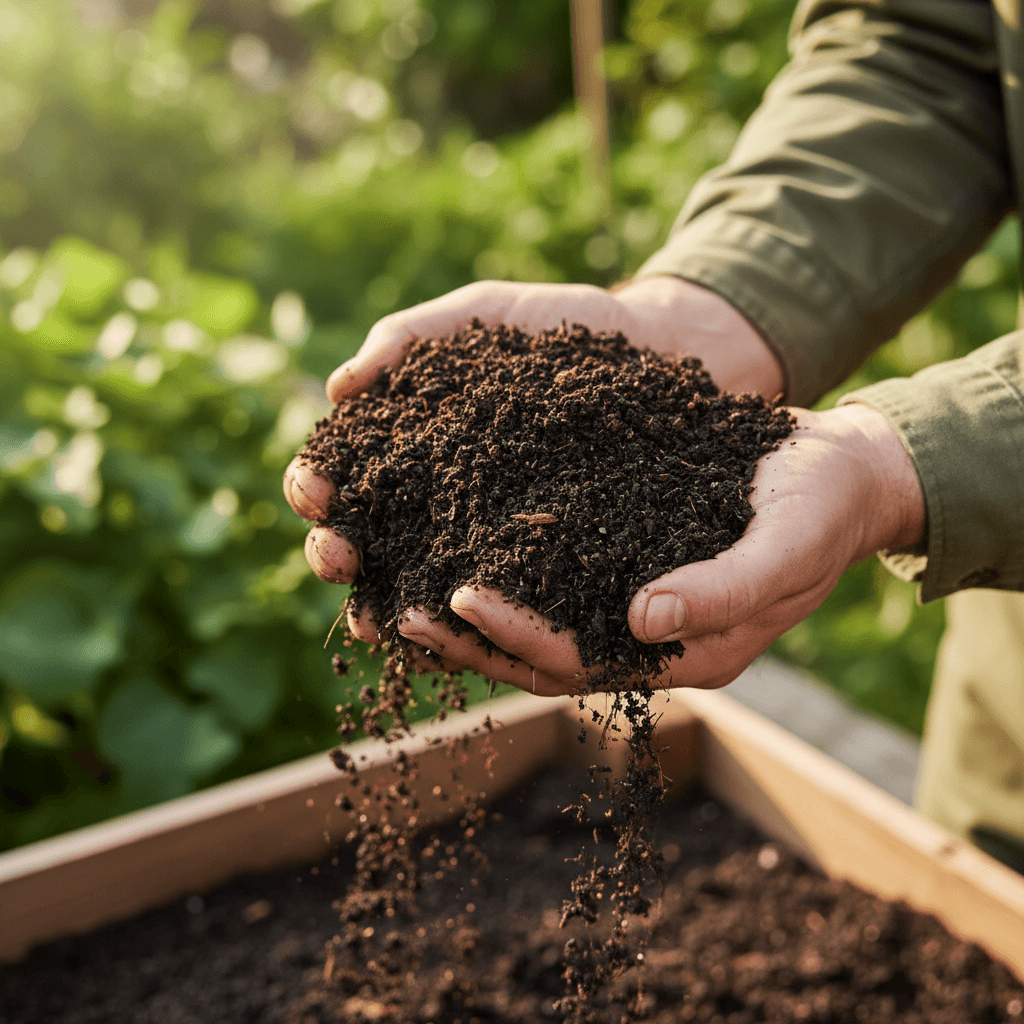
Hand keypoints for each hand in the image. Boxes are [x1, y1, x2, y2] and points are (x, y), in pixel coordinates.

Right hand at [284, 276, 783, 593]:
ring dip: (386, 607)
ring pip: (419, 583)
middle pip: (367, 538)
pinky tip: (448, 636)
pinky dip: (466, 624)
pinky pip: (498, 599)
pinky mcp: (544, 563)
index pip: (344, 473)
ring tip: (376, 622)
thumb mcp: (483, 314)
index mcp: (412, 443)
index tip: (317, 491)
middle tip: (337, 558)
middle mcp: (438, 498)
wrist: (659, 348)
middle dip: (337, 553)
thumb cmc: (564, 328)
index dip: (317, 485)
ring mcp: (488, 535)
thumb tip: (336, 390)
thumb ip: (410, 336)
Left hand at [395, 403, 925, 693]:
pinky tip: (454, 540)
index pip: (582, 661)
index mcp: (685, 651)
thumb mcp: (786, 546)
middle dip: (471, 639)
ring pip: (536, 620)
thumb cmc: (823, 508)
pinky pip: (551, 574)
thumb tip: (639, 618)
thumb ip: (724, 589)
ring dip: (472, 613)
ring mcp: (632, 601)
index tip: (460, 598)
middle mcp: (647, 637)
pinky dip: (502, 567)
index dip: (518, 637)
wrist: (842, 473)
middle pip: (542, 655)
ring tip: (404, 586)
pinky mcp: (624, 559)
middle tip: (399, 612)